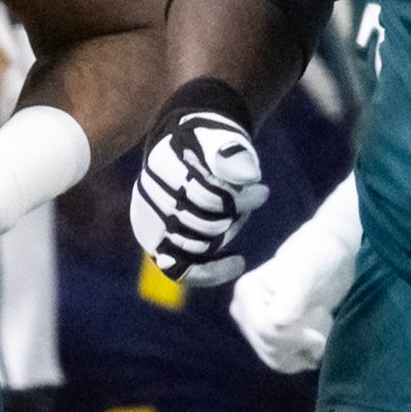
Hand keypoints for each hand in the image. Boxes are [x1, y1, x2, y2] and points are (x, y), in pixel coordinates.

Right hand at [131, 83, 265, 285]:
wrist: (186, 155)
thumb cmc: (208, 147)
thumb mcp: (221, 140)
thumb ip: (232, 153)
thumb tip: (248, 177)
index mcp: (160, 171)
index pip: (203, 197)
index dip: (237, 200)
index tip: (262, 191)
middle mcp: (148, 202)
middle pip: (200, 225)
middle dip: (230, 216)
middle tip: (250, 199)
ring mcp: (151, 228)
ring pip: (194, 249)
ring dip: (223, 236)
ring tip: (237, 216)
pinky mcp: (159, 248)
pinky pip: (184, 271)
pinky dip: (212, 271)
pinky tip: (238, 263)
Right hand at [231, 242, 342, 372]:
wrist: (330, 259)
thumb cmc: (318, 259)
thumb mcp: (306, 273)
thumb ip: (292, 296)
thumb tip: (277, 322)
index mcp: (245, 295)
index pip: (266, 331)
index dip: (295, 336)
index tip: (321, 324)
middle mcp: (243, 313)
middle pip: (269, 348)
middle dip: (301, 343)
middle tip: (323, 322)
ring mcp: (255, 327)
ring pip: (276, 359)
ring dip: (303, 350)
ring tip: (319, 327)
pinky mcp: (269, 338)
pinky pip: (282, 361)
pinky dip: (302, 356)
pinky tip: (315, 338)